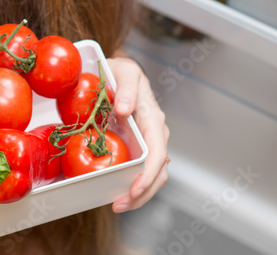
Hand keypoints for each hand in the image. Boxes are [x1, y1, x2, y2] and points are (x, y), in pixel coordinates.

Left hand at [106, 57, 169, 211]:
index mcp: (154, 119)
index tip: (134, 189)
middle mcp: (156, 134)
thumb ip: (126, 88)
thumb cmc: (120, 71)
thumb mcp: (123, 72)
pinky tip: (117, 191)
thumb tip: (126, 109)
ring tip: (118, 204)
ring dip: (139, 195)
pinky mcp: (139, 147)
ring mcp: (149, 142)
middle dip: (143, 194)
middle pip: (159, 172)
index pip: (158, 153)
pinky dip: (132, 185)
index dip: (149, 175)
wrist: (117, 72)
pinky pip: (141, 170)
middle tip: (119, 205)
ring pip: (153, 175)